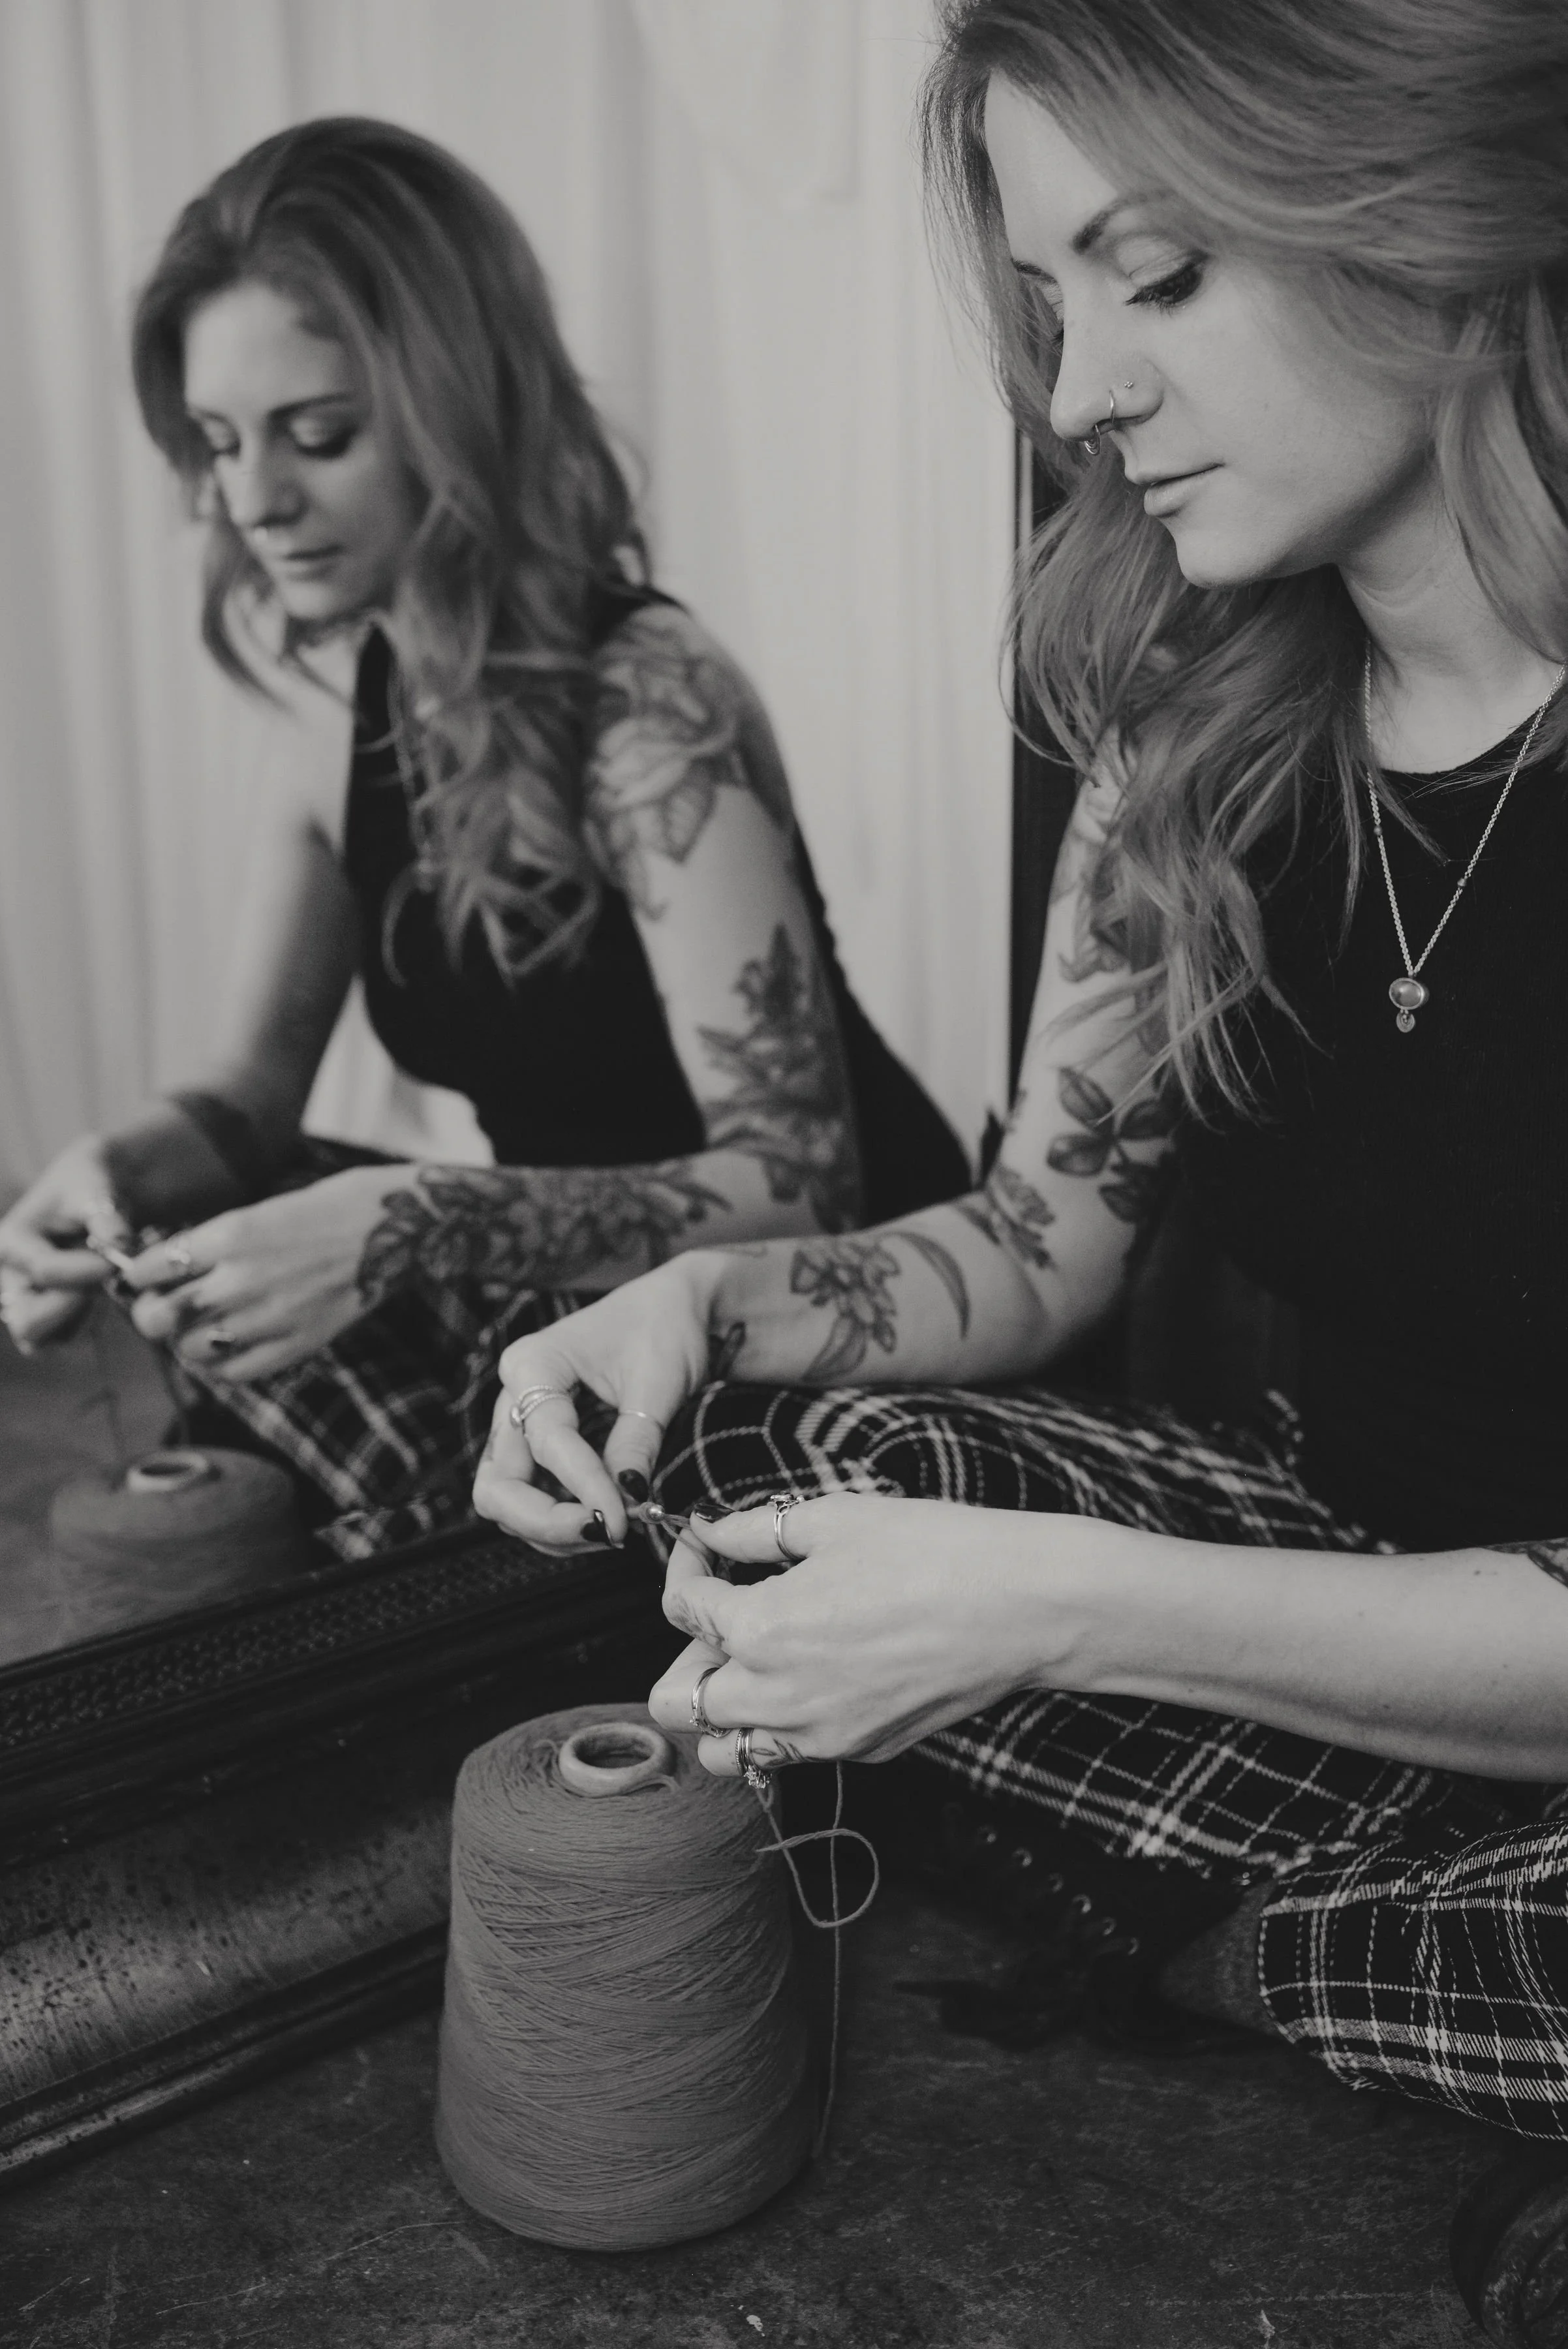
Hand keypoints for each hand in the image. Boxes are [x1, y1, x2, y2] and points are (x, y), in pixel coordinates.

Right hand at [0, 1136, 127, 1350]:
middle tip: (105, 1281)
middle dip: (74, 1306)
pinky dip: (90, 1328)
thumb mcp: (96, 1190)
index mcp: (10, 1243)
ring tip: (105, 1287)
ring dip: (81, 1322)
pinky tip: (107, 1297)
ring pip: (44, 1342)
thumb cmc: (89, 1187)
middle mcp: (11, 1280)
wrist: (96, 1197)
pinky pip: (66, 1342)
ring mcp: (27, 1304)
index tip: (118, 1259)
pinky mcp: (50, 1321)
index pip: (45, 1271)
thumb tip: (118, 1246)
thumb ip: (106, 1218)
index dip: (87, 1269)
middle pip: (28, 1323)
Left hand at [119, 1165, 408, 1379]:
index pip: (148, 1269)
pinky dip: (219, 1366)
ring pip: (190, 1350)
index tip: (141, 1281)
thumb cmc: (324, 1212)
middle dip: (150, 1316)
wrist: (393, 1228)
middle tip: (162, 1310)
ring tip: (199, 1329)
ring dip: (185, 1342)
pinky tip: (228, 1347)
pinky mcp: (296, 1344)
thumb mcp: (257, 1211)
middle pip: (159, 1318)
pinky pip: (233, 1373)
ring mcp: (269, 1316)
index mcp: (229, 1235)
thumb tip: (160, 1268)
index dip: (135, 1278)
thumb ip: (208, 1243)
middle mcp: (241, 1278)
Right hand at [472, 1256, 720, 1552]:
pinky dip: (562, 1518)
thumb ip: (636, 1443)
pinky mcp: (538, 1445)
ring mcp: (520, 1423)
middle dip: (545, 1521)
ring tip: (615, 1529)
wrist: (674, 1308)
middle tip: (606, 1533)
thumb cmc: (665, 1328)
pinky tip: (606, 1518)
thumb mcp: (657, 1383)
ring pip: (507, 1500)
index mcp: (533, 1363)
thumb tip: (626, 1503)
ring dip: (554, 1528)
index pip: (546, 1441)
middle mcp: (513, 1394)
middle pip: (498, 1484)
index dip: (583, 1486)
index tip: (623, 1520)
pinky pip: (533, 1495)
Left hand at [647, 1495, 1090, 1773]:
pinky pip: (789, 1753)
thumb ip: (752, 1532)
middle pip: (675, 1702)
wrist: (1022, 1607)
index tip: (708, 1549)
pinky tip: (815, 1671)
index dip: (687, 1566)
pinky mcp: (861, 1751)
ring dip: (722, 1705)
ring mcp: (822, 1736)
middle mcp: (780, 1698)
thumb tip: (709, 1532)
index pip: (681, 1608)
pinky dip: (779, 1722)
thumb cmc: (933, 1551)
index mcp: (763, 1631)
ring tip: (760, 1654)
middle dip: (687, 1650)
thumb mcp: (831, 1520)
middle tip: (728, 1611)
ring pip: (724, 1749)